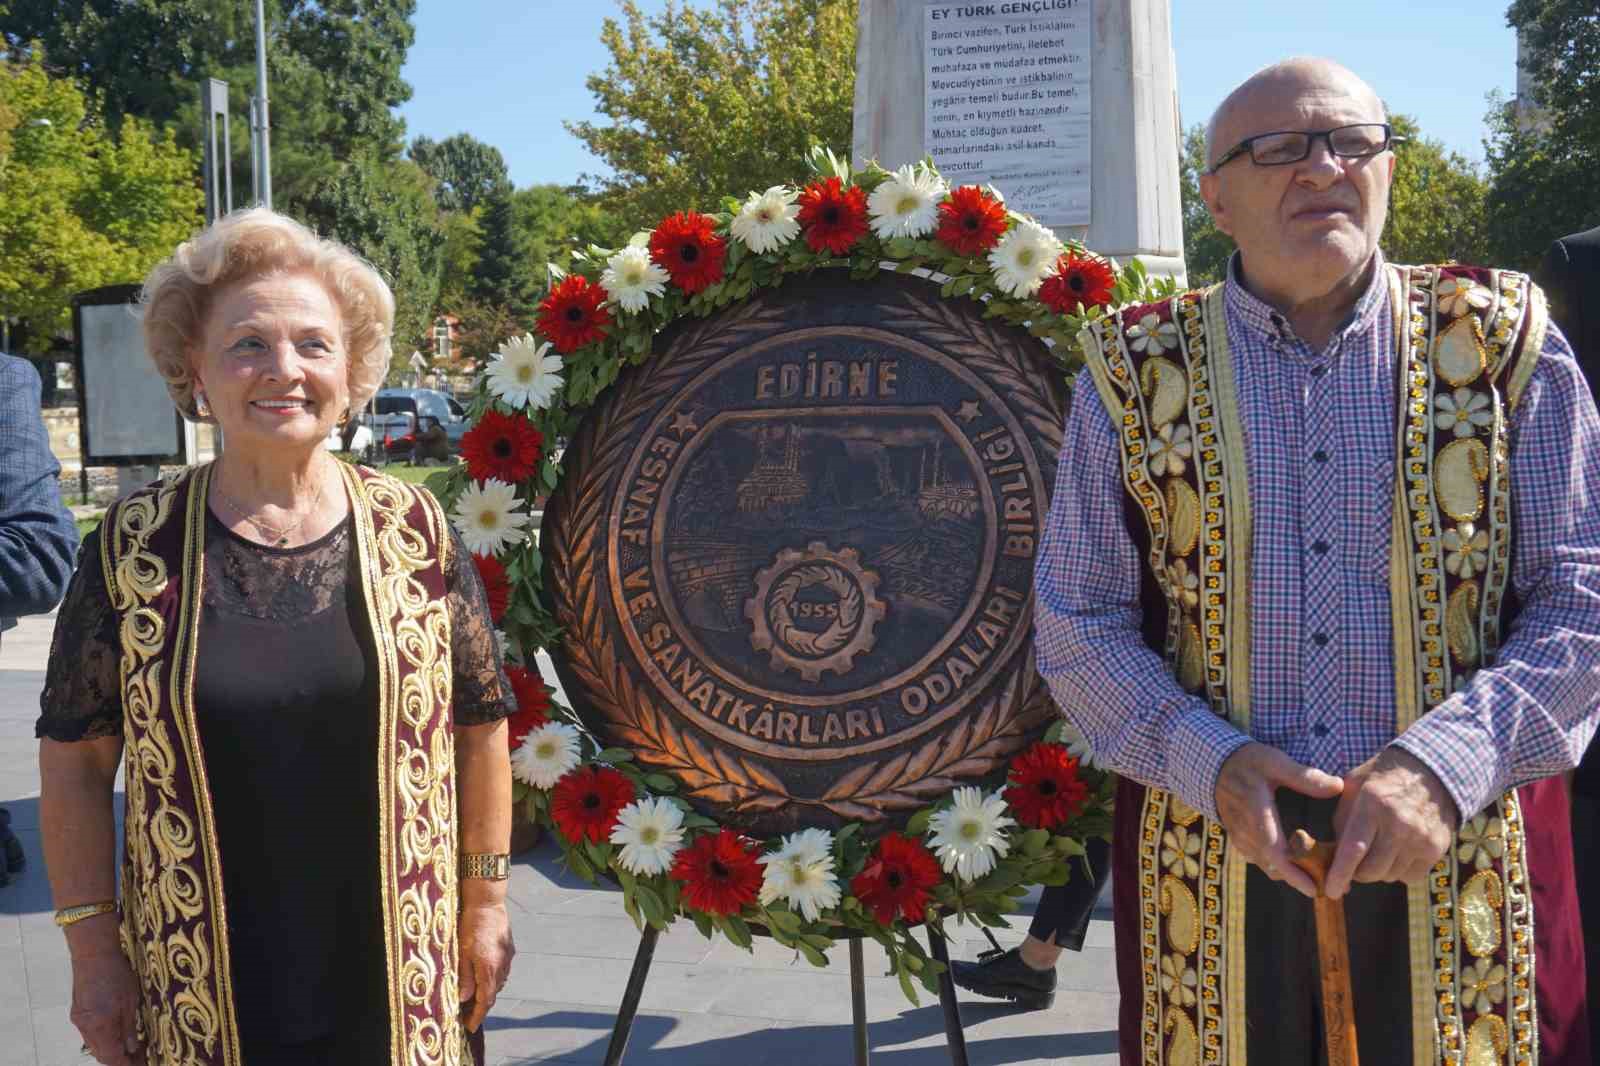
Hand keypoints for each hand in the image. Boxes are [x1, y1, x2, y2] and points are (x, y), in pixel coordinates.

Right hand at [68, 936, 143, 1065]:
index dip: (126, 1063)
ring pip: (95, 1046)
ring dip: (111, 1050)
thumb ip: (129, 1027)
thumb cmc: (116, 973)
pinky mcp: (77, 1014)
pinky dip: (104, 1039)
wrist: (93, 954)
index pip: (111, 1057)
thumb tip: (131, 1049)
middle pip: (101, 1054)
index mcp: (100, 1024)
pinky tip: (117, 1034)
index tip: (141, 1062)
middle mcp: (86, 1026)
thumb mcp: (130, 1000)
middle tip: (139, 1055)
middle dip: (119, 1059)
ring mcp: (79, 1021)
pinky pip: (90, 1035)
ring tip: (131, 1046)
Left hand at [457, 901, 514, 1032]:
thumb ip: (465, 977)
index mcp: (488, 969)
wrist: (488, 903)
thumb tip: (464, 998)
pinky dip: (493, 980)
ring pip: (498, 983)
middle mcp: (501, 966)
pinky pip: (502, 971)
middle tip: (466, 1016)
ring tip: (473, 999)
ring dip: (487, 994)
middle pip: (492, 994)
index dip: (477, 1016)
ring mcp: (507, 958)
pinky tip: (484, 978)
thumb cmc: (471, 926)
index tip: (470, 1028)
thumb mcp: (462, 952)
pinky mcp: (509, 950)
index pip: (485, 1001)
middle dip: (480, 1008)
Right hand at [1215, 742, 1343, 897]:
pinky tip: (1298, 864)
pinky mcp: (1240, 839)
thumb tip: (1338, 786)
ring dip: (1290, 875)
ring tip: (1319, 877)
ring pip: (1267, 866)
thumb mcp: (1275, 762)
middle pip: (1273, 867)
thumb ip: (1304, 776)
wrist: (1215, 766)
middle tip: (1331, 886)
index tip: (1314, 889)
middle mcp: (1246, 832)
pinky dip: (1279, 867)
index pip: (1274, 853)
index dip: (1293, 874)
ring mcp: (1241, 838)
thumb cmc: (1247, 762)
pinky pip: (1260, 860)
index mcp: (1256, 815)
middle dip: (1301, 880)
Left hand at [1324, 747, 1458, 899]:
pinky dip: (1399, 870)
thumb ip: (1341, 823)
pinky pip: (1410, 876)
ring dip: (1378, 870)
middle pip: (1371, 871)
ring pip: (1390, 876)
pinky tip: (1397, 851)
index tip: (1332, 891)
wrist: (1430, 772)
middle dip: (1357, 873)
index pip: (1353, 849)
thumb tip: (1333, 863)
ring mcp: (1421, 837)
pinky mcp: (1437, 848)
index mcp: (1372, 804)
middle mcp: (1399, 823)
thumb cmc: (1380, 781)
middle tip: (1354, 862)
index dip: (1340, 875)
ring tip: (1378, 849)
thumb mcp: (1352, 789)